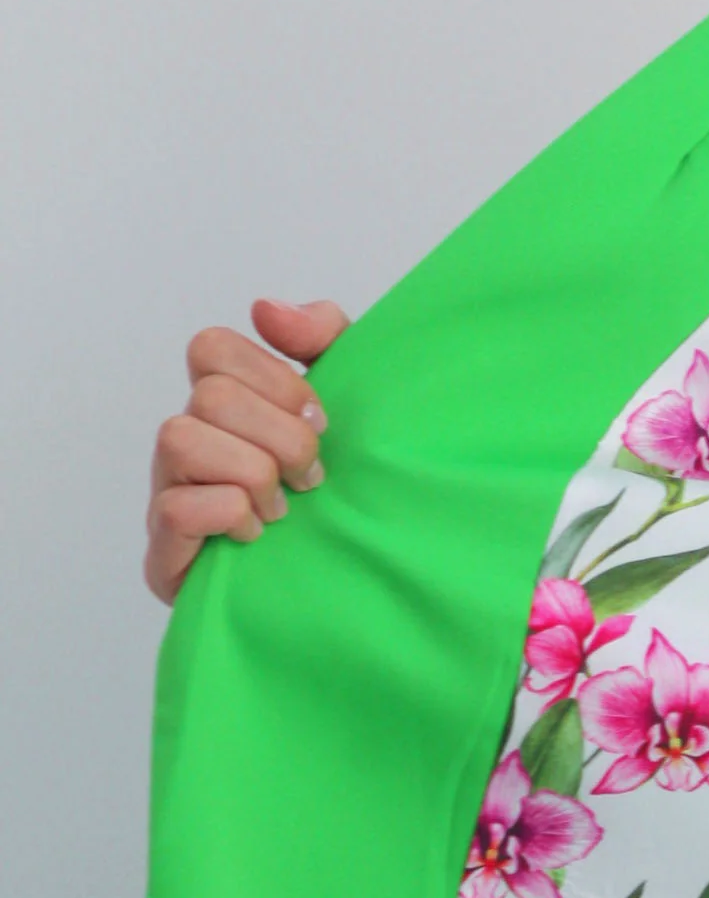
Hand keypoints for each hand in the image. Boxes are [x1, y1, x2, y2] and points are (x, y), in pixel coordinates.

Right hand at [144, 295, 349, 603]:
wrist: (345, 589)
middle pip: (210, 394)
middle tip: (311, 475)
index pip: (212, 347)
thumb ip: (324, 338)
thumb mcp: (354, 405)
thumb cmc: (338, 494)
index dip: (272, 377)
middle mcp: (186, 441)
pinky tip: (256, 536)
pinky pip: (179, 508)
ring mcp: (168, 493)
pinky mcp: (164, 552)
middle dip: (280, 435)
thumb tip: (266, 309)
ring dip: (253, 475)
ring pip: (183, 438)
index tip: (319, 417)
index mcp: (224, 404)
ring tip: (282, 509)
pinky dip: (231, 517)